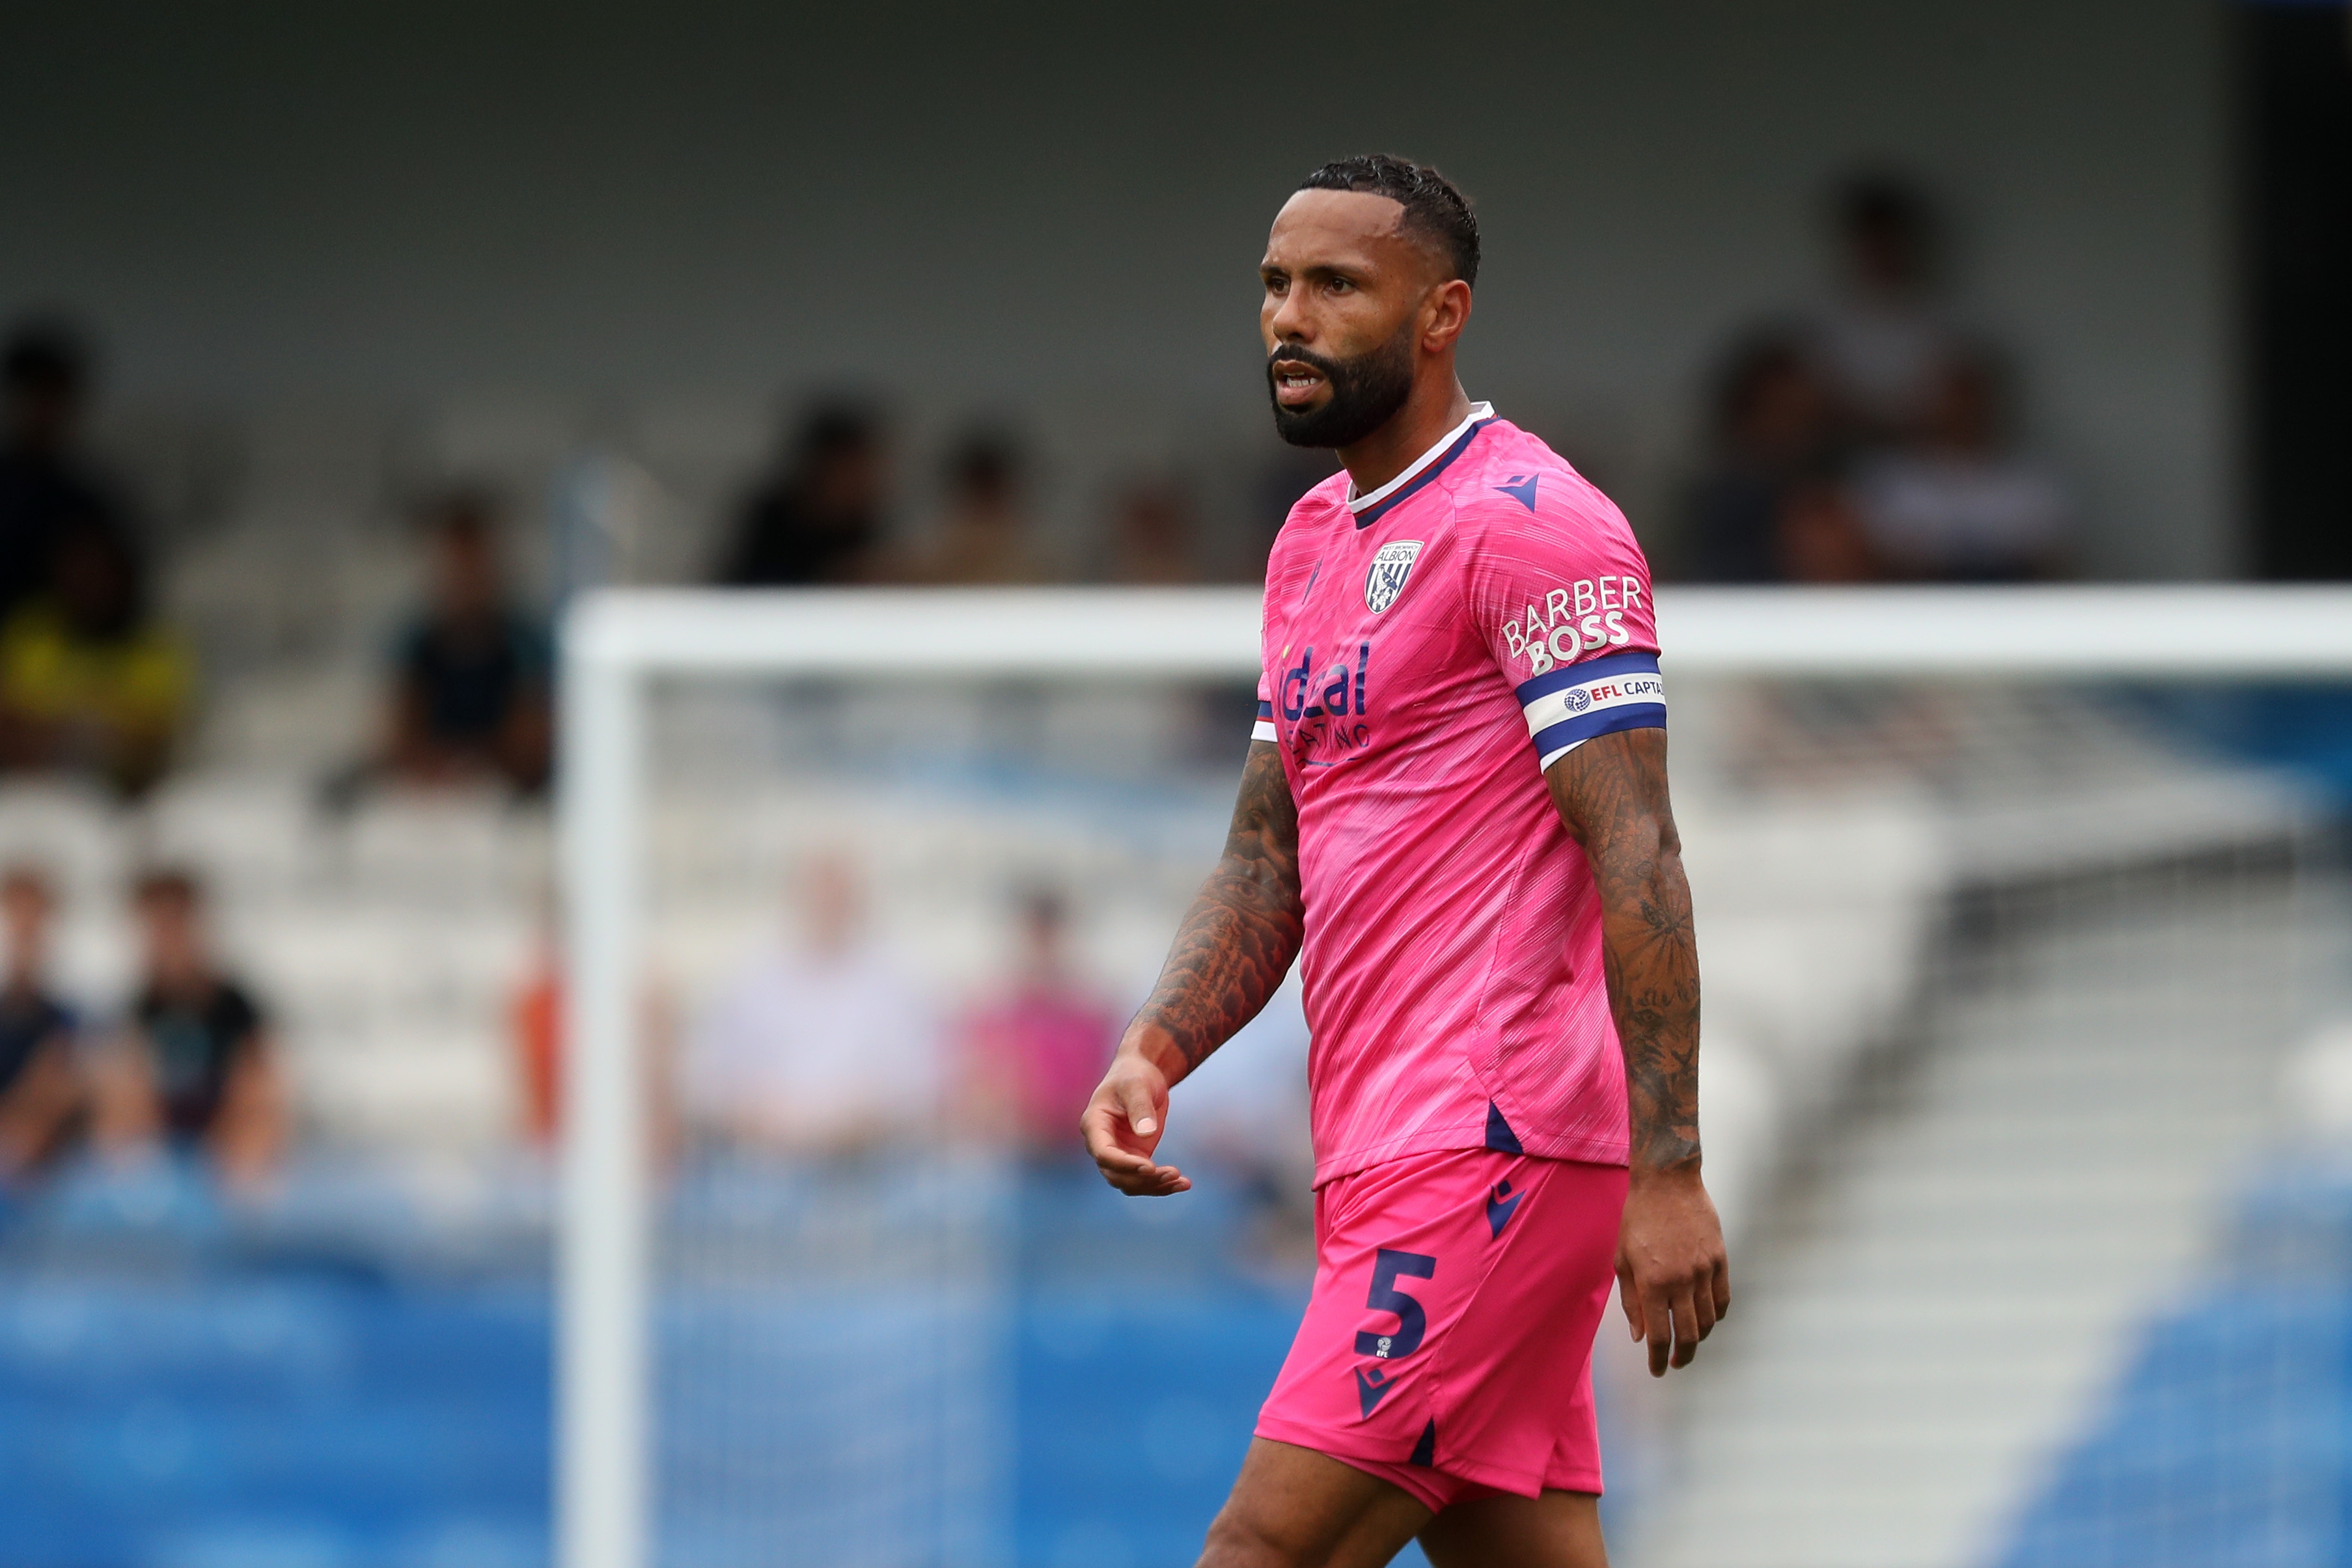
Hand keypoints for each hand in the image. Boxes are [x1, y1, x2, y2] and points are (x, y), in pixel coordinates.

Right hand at [1079, 1045, 1190, 1195]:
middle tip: (1173, 1173)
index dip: (1124, 1164)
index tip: (1150, 1167)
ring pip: (1130, 1183)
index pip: (1103, 1153)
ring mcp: (1118, 1153)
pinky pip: (1144, 1179)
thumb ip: (1140, 1107)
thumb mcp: (1137, 1086)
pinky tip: (1184, 1183)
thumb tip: (1146, 1134)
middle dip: (1143, 1178)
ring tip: (1182, 1181)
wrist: (1141, 1074)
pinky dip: (1162, 1184)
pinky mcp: (1134, 1158)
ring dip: (1155, 1186)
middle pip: (1116, 1174)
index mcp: (1094, 1124)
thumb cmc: (1134, 1075)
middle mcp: (1102, 1144)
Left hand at [1616, 1165, 1729, 1376]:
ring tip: (1688, 1343)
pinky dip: (1715, 1316)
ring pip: (1708, 1321)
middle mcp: (1681, 1281)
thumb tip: (1640, 1335)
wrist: (1667, 1183)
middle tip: (1675, 1364)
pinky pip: (1722, 1299)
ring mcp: (1704, 1271)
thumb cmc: (1638, 1220)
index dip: (1658, 1359)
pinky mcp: (1720, 1260)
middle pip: (1687, 1335)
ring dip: (1698, 1338)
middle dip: (1681, 1357)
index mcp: (1652, 1283)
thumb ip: (1631, 1301)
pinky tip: (1705, 1319)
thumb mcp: (1622, 1260)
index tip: (1657, 1370)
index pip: (1659, 1336)